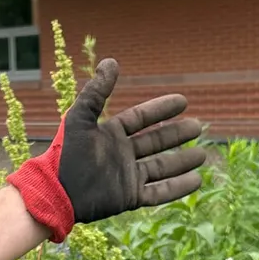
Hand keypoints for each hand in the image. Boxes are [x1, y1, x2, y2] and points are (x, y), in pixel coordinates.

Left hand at [6, 59, 204, 240]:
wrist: (55, 191)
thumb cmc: (64, 154)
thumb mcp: (79, 118)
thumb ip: (97, 91)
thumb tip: (112, 62)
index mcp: (110, 135)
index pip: (141, 119)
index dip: (161, 109)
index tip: (183, 101)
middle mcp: (121, 155)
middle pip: (155, 142)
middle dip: (176, 134)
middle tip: (198, 126)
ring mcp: (127, 177)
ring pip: (161, 167)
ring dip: (182, 161)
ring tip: (203, 155)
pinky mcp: (129, 197)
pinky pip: (158, 192)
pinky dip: (177, 187)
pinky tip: (196, 180)